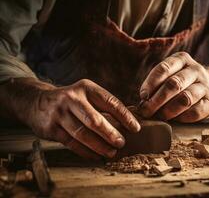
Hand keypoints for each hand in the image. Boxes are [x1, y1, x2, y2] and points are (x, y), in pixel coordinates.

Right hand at [21, 79, 139, 158]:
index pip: (110, 102)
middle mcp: (71, 99)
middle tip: (122, 143)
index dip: (125, 116)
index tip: (136, 128)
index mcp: (86, 88)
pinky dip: (86, 151)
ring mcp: (59, 113)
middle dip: (110, 133)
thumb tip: (128, 123)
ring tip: (111, 152)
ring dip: (99, 146)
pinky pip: (72, 143)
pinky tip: (96, 156)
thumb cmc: (71, 100)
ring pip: (82, 134)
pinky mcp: (51, 128)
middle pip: (94, 120)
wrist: (36, 101)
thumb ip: (103, 106)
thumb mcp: (86, 94)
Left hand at [139, 52, 208, 122]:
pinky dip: (181, 117)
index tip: (143, 96)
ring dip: (168, 110)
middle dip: (157, 100)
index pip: (164, 69)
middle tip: (146, 111)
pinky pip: (195, 112)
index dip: (151, 83)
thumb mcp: (172, 75)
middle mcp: (195, 70)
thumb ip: (158, 85)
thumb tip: (142, 103)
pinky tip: (174, 119)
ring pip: (185, 98)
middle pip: (174, 84)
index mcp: (182, 59)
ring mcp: (205, 85)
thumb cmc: (183, 83)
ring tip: (159, 117)